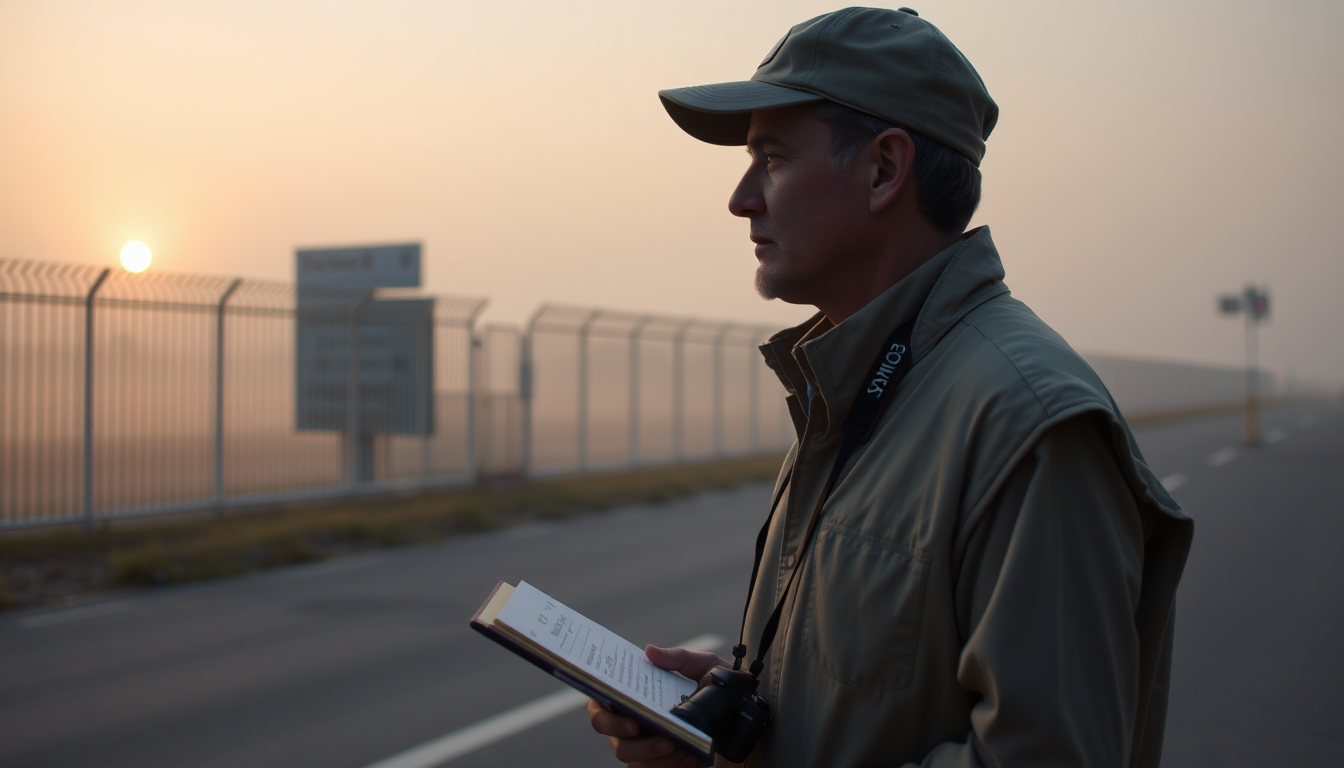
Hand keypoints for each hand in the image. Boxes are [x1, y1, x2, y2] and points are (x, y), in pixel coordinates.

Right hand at [588, 644, 729, 767]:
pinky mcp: (663, 762)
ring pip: (635, 763)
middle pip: (618, 744)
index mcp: (632, 699)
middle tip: (664, 741)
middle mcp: (632, 726)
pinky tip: (690, 758)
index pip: (601, 710)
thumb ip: (677, 658)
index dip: (607, 720)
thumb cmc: (711, 682)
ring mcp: (646, 747)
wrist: (739, 705)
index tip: (632, 722)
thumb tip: (650, 651)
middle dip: (639, 747)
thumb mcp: (700, 664)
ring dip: (657, 761)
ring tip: (683, 750)